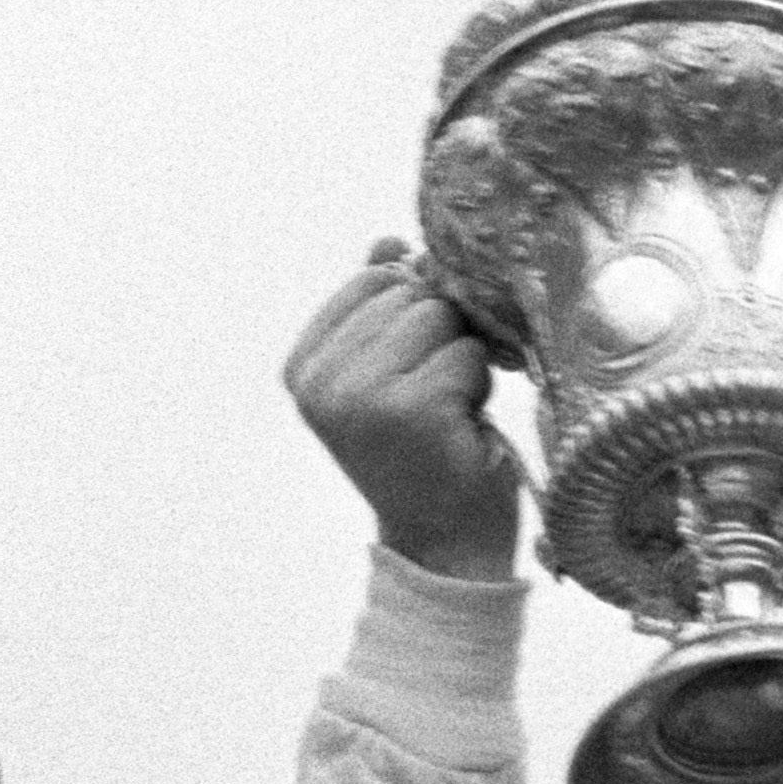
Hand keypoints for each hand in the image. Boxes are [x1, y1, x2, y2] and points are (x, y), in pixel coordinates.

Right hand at [285, 242, 522, 580]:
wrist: (443, 544)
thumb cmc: (423, 455)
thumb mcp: (389, 374)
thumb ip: (381, 308)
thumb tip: (389, 239)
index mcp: (303, 368)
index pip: (372, 278)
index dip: (415, 308)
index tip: (417, 365)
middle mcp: (321, 382)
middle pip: (409, 292)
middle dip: (442, 334)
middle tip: (440, 395)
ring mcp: (362, 395)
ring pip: (441, 317)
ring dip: (464, 359)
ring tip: (450, 410)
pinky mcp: (412, 409)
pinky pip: (467, 353)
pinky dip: (479, 384)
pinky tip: (464, 425)